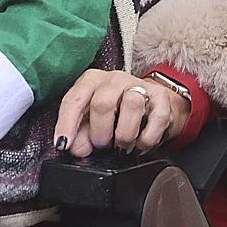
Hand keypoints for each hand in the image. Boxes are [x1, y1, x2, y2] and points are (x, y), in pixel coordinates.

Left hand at [53, 69, 190, 158]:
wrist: (153, 106)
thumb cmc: (117, 113)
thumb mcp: (93, 122)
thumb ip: (81, 135)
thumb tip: (76, 147)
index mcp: (92, 81)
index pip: (75, 99)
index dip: (67, 123)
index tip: (63, 144)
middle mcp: (115, 79)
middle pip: (103, 102)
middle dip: (100, 133)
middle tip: (102, 146)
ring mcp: (140, 86)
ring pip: (131, 106)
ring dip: (124, 135)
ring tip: (122, 146)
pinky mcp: (162, 98)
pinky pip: (156, 119)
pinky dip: (146, 139)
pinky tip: (140, 144)